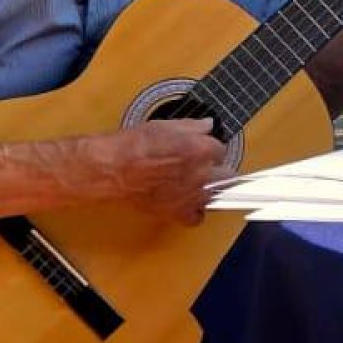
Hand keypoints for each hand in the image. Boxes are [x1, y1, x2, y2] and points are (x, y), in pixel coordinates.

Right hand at [94, 120, 229, 224]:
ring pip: (217, 196)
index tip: (203, 149)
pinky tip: (186, 203)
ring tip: (195, 183)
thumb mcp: (165, 126)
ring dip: (210, 189)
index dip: (210, 149)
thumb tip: (208, 124)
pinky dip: (194, 212)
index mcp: (203, 150)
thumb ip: (193, 126)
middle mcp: (203, 175)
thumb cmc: (136, 145)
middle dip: (219, 170)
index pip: (220, 150)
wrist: (114, 169)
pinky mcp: (178, 212)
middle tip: (203, 166)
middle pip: (228, 176)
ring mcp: (193, 196)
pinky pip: (197, 217)